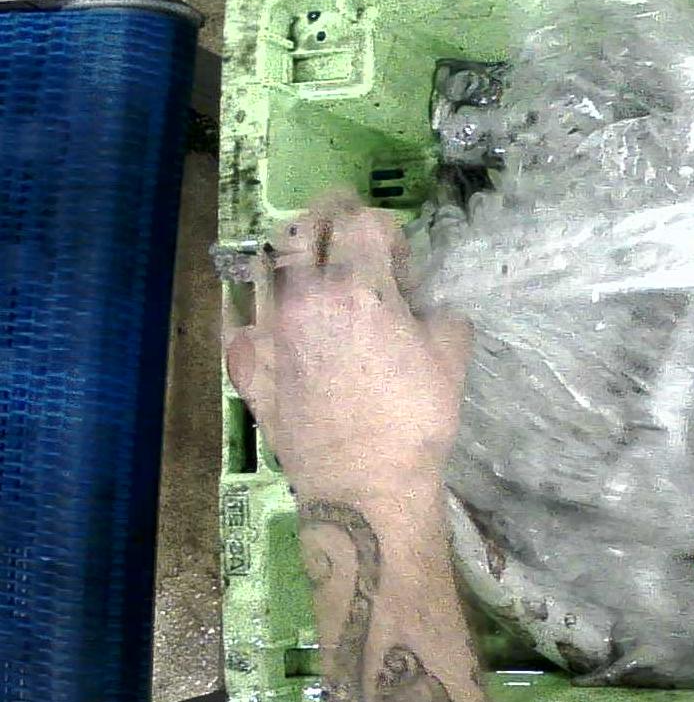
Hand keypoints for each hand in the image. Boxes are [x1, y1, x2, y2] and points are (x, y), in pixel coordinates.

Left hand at [225, 192, 469, 511]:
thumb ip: (443, 319)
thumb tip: (430, 311)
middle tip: (347, 228)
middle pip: (307, 227)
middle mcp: (304, 295)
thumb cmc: (415, 421)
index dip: (388, 230)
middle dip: (331, 217)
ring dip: (289, 254)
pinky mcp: (244, 362)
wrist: (363, 484)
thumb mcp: (452, 361)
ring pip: (264, 263)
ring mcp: (266, 327)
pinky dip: (245, 301)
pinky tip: (258, 307)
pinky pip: (232, 314)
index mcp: (360, 286)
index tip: (400, 259)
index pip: (365, 221)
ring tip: (305, 266)